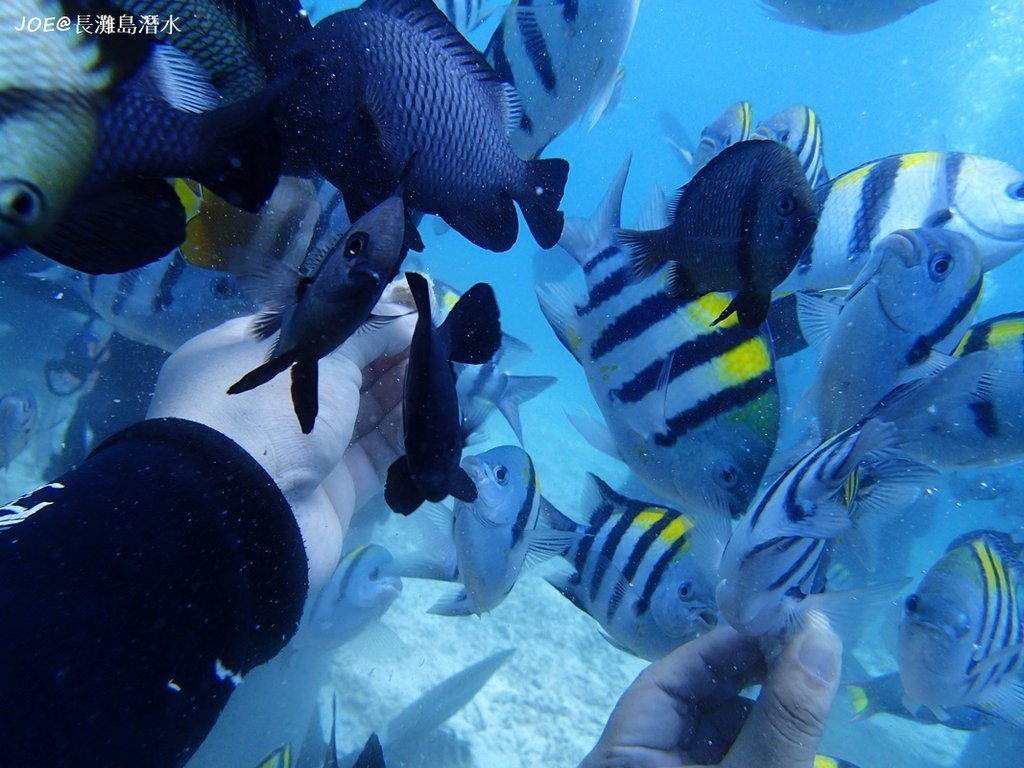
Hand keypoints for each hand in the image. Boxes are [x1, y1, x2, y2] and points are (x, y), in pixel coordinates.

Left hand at [146, 305, 414, 591]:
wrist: (248, 513)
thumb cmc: (269, 408)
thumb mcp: (317, 352)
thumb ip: (366, 331)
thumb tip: (406, 318)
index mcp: (244, 360)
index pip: (307, 328)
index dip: (356, 317)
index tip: (403, 307)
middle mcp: (270, 403)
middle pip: (339, 371)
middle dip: (387, 353)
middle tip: (436, 337)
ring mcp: (302, 449)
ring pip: (363, 412)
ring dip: (404, 390)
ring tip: (448, 368)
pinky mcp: (334, 489)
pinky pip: (378, 452)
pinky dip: (408, 432)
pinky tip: (441, 409)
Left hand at [580, 620, 841, 767]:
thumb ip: (782, 714)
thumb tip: (819, 632)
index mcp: (621, 754)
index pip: (667, 678)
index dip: (725, 648)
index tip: (781, 624)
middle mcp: (639, 762)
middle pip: (694, 703)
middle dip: (751, 677)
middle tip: (808, 652)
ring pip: (716, 732)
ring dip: (763, 711)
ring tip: (812, 686)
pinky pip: (726, 756)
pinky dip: (761, 744)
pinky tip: (797, 732)